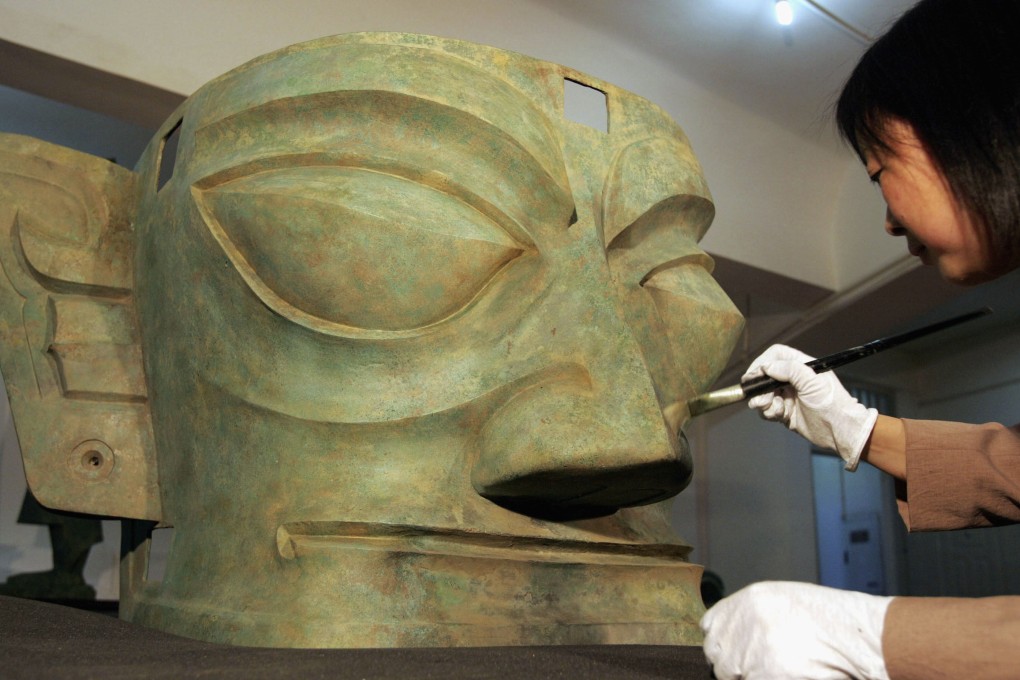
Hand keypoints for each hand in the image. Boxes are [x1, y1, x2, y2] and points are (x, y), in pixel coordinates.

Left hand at [701, 581, 892, 679]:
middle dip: (735, 666)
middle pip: (718, 655)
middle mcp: (745, 622)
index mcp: (748, 600)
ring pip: (734, 676)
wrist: (860, 637)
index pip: (711, 627)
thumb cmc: (831, 620)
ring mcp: (752, 650)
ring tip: (782, 669)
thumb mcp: (785, 602)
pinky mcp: (765, 675)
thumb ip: (754, 615)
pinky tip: (790, 673)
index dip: (723, 643)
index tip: (733, 653)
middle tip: (762, 667)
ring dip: (752, 676)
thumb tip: (733, 637)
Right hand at [743, 344, 878, 470]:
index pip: (776, 355)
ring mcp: (787, 395)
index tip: (754, 375)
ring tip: (777, 410)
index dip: (763, 363)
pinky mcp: (784, 411)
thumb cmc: (832, 404)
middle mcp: (792, 379)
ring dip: (764, 402)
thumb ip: (790, 369)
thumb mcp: (813, 382)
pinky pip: (766, 409)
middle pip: (764, 375)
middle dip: (760, 388)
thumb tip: (766, 367)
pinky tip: (782, 416)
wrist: (839, 431)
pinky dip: (769, 413)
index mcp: (802, 366)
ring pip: (762, 394)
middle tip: (762, 399)